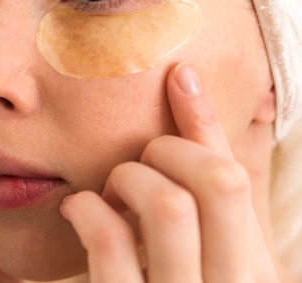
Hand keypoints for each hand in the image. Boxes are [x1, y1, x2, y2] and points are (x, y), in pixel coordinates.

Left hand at [59, 62, 280, 281]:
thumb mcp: (212, 267)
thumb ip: (211, 207)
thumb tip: (194, 105)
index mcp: (258, 277)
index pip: (240, 180)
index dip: (207, 121)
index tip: (179, 75)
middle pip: (217, 181)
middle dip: (169, 150)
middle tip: (140, 160)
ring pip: (166, 202)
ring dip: (130, 176)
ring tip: (111, 187)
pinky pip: (110, 238)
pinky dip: (89, 207)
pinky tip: (79, 209)